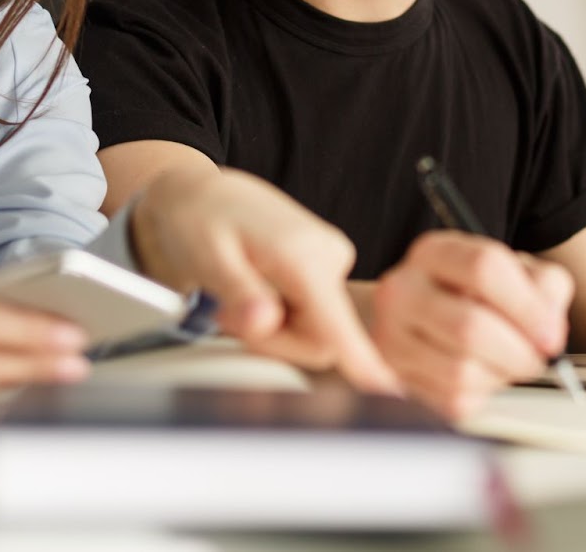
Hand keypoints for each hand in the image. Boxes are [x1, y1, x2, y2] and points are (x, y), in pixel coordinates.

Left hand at [134, 167, 398, 394]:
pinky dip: (281, 317)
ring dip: (273, 330)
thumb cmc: (200, 219)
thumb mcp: (206, 258)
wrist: (203, 196)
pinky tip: (256, 290)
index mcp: (302, 255)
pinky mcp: (327, 271)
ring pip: (317, 334)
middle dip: (273, 341)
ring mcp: (332, 263)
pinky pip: (314, 319)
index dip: (360, 358)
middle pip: (321, 342)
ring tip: (237, 296)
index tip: (385, 388)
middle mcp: (329, 257)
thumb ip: (238, 292)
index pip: (335, 321)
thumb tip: (264, 322)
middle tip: (228, 314)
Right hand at [372, 231, 572, 419]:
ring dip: (500, 376)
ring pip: (461, 371)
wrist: (418, 318)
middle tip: (537, 359)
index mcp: (434, 252)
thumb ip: (544, 287)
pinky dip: (481, 395)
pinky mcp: (396, 378)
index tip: (551, 336)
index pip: (484, 268)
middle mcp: (403, 289)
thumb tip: (549, 332)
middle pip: (470, 327)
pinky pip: (452, 400)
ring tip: (507, 364)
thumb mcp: (515, 273)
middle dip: (518, 352)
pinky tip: (482, 376)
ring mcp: (391, 336)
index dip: (527, 307)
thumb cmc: (474, 294)